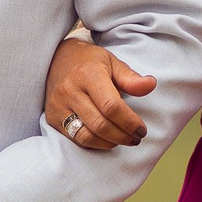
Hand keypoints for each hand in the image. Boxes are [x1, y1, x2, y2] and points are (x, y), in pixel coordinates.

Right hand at [45, 37, 154, 151]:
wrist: (57, 59)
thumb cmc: (90, 62)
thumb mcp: (112, 63)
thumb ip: (130, 78)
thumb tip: (150, 85)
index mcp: (88, 74)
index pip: (111, 106)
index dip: (129, 122)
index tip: (141, 129)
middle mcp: (70, 91)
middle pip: (100, 124)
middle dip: (122, 136)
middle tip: (136, 138)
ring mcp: (58, 106)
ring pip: (86, 136)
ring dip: (108, 143)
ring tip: (122, 140)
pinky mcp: (52, 118)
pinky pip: (74, 139)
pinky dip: (94, 143)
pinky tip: (105, 139)